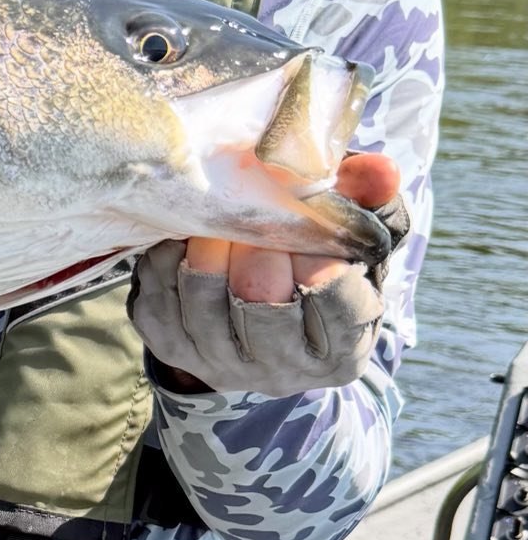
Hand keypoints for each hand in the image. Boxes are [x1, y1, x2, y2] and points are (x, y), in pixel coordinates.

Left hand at [131, 152, 406, 394]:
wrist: (252, 308)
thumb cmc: (314, 266)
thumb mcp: (351, 240)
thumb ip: (370, 203)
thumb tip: (380, 169)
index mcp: (341, 352)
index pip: (338, 307)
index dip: (322, 256)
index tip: (311, 220)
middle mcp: (283, 371)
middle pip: (263, 308)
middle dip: (260, 251)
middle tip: (257, 216)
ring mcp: (221, 363)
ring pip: (205, 304)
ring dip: (210, 250)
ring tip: (220, 221)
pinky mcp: (170, 345)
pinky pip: (159, 298)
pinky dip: (168, 257)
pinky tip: (185, 235)